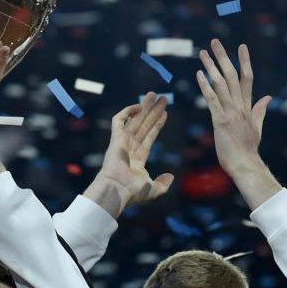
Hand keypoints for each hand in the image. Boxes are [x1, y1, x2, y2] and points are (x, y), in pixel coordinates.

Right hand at [84, 92, 173, 217]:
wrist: (117, 190)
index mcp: (137, 158)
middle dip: (153, 112)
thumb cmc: (132, 192)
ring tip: (155, 94)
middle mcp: (130, 148)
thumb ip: (162, 184)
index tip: (165, 114)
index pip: (149, 137)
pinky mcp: (116, 138)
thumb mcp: (153, 190)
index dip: (157, 125)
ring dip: (144, 107)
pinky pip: (119, 120)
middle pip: (143, 125)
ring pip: (135, 120)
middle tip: (163, 98)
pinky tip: (139, 106)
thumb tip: (170, 176)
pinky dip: (128, 111)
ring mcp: (122, 142)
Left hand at [196, 39, 281, 208]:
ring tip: (203, 53)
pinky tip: (199, 74)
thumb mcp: (257, 127)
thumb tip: (268, 97)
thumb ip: (260, 110)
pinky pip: (212, 99)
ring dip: (211, 67)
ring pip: (221, 84)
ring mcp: (231, 112)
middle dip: (223, 57)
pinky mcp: (221, 120)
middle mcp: (240, 105)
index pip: (246, 78)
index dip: (244, 61)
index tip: (241, 47)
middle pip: (232, 76)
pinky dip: (205, 86)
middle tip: (215, 42)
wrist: (245, 164)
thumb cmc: (248, 149)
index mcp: (248, 106)